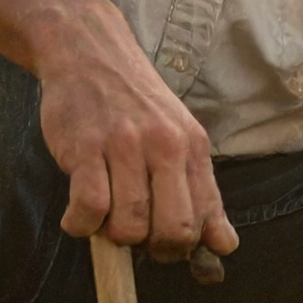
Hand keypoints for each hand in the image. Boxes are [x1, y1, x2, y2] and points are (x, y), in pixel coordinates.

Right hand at [37, 4, 236, 260]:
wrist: (91, 53)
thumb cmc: (136, 104)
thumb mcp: (181, 139)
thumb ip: (202, 194)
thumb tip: (224, 247)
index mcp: (193, 148)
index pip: (204, 218)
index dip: (184, 247)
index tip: (165, 247)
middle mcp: (165, 146)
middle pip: (172, 230)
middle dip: (152, 250)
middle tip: (134, 237)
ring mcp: (125, 146)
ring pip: (128, 225)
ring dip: (112, 236)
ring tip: (104, 218)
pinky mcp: (85, 147)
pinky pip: (89, 208)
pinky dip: (80, 225)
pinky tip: (78, 217)